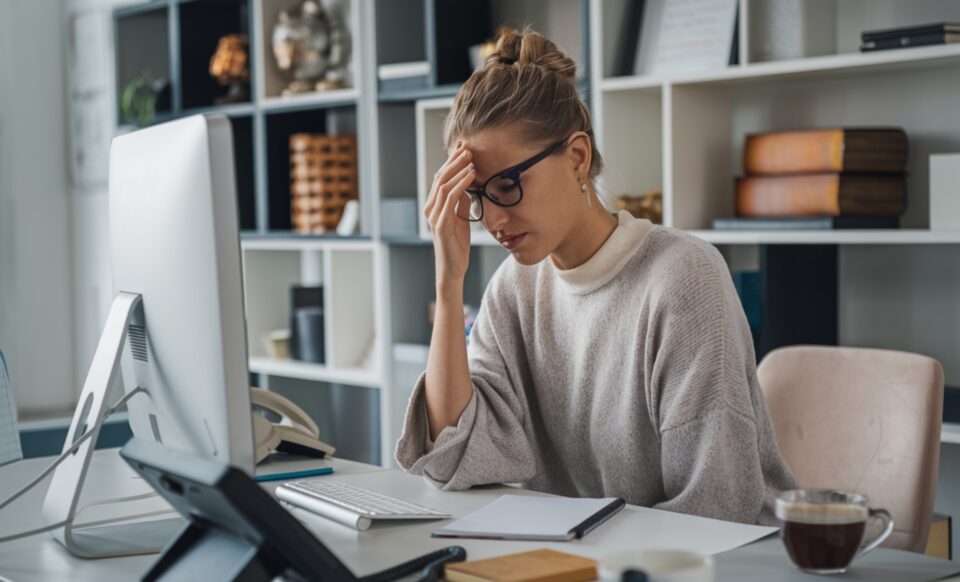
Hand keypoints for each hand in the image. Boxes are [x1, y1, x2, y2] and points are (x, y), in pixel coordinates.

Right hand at [424, 142, 475, 285]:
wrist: (453, 268)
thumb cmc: (457, 245)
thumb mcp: (460, 218)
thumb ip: (461, 202)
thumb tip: (467, 186)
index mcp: (433, 206)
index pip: (440, 178)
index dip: (450, 162)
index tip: (462, 148)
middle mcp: (430, 208)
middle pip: (440, 177)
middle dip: (453, 161)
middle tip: (466, 148)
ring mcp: (434, 216)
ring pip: (443, 185)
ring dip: (458, 169)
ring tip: (470, 158)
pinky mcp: (441, 223)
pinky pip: (450, 198)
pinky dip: (461, 184)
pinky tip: (471, 175)